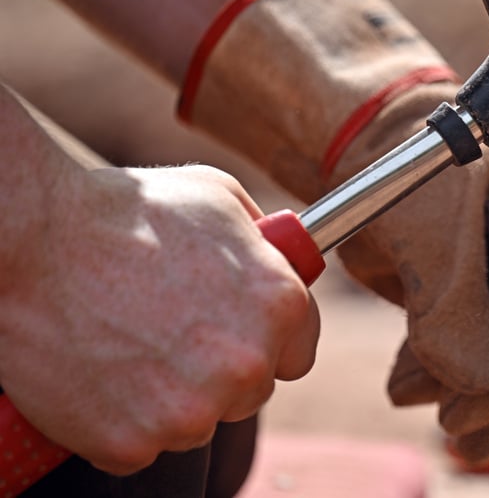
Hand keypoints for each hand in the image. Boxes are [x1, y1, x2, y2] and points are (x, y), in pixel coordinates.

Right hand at [0, 164, 318, 474]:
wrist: (34, 240)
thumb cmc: (127, 211)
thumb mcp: (220, 201)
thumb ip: (263, 245)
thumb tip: (281, 259)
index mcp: (280, 306)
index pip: (297, 354)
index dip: (267, 342)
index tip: (237, 332)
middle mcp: (245, 365)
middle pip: (248, 392)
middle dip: (219, 368)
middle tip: (171, 332)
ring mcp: (189, 411)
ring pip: (196, 421)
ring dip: (172, 397)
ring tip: (130, 344)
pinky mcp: (130, 443)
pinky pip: (141, 444)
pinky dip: (122, 419)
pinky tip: (102, 372)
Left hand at [182, 0, 488, 462]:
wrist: (363, 145)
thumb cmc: (409, 157)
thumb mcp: (434, 222)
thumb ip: (454, 301)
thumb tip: (474, 383)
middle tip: (457, 415)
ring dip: (462, 387)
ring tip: (420, 394)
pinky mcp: (471, 299)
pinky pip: (466, 351)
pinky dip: (442, 376)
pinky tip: (411, 386)